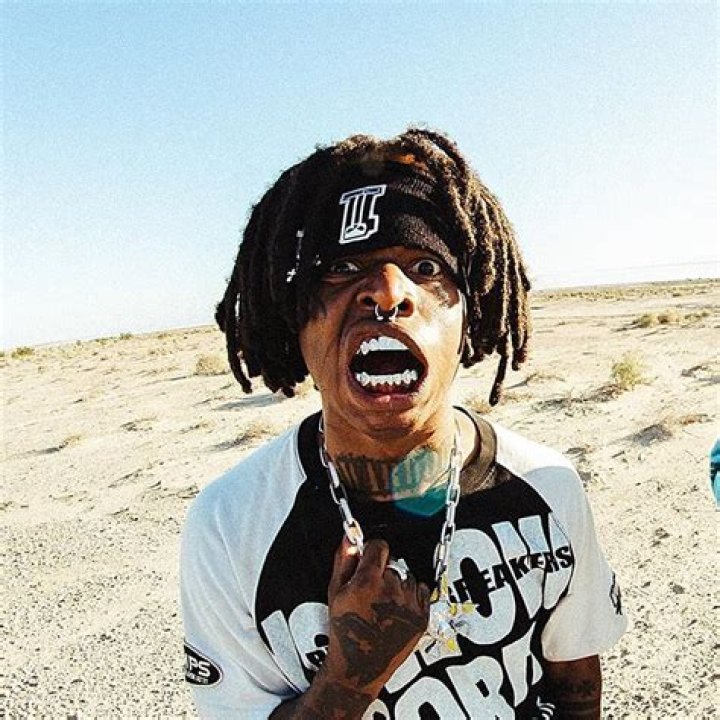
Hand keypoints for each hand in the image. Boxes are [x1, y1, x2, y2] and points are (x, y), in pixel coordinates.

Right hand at [324, 538, 430, 693]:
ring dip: (398, 584)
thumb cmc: (346, 631)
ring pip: (407, 575)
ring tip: (383, 603)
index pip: (379, 545)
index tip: (368, 559)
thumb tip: (350, 538)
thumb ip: (343, 560)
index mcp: (367, 582)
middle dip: (383, 571)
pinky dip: (412, 595)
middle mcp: (391, 590)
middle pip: (393, 562)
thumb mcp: (335, 593)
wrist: (360, 666)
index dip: (371, 551)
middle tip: (372, 591)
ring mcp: (409, 604)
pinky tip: (397, 608)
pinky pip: (422, 589)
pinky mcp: (422, 615)